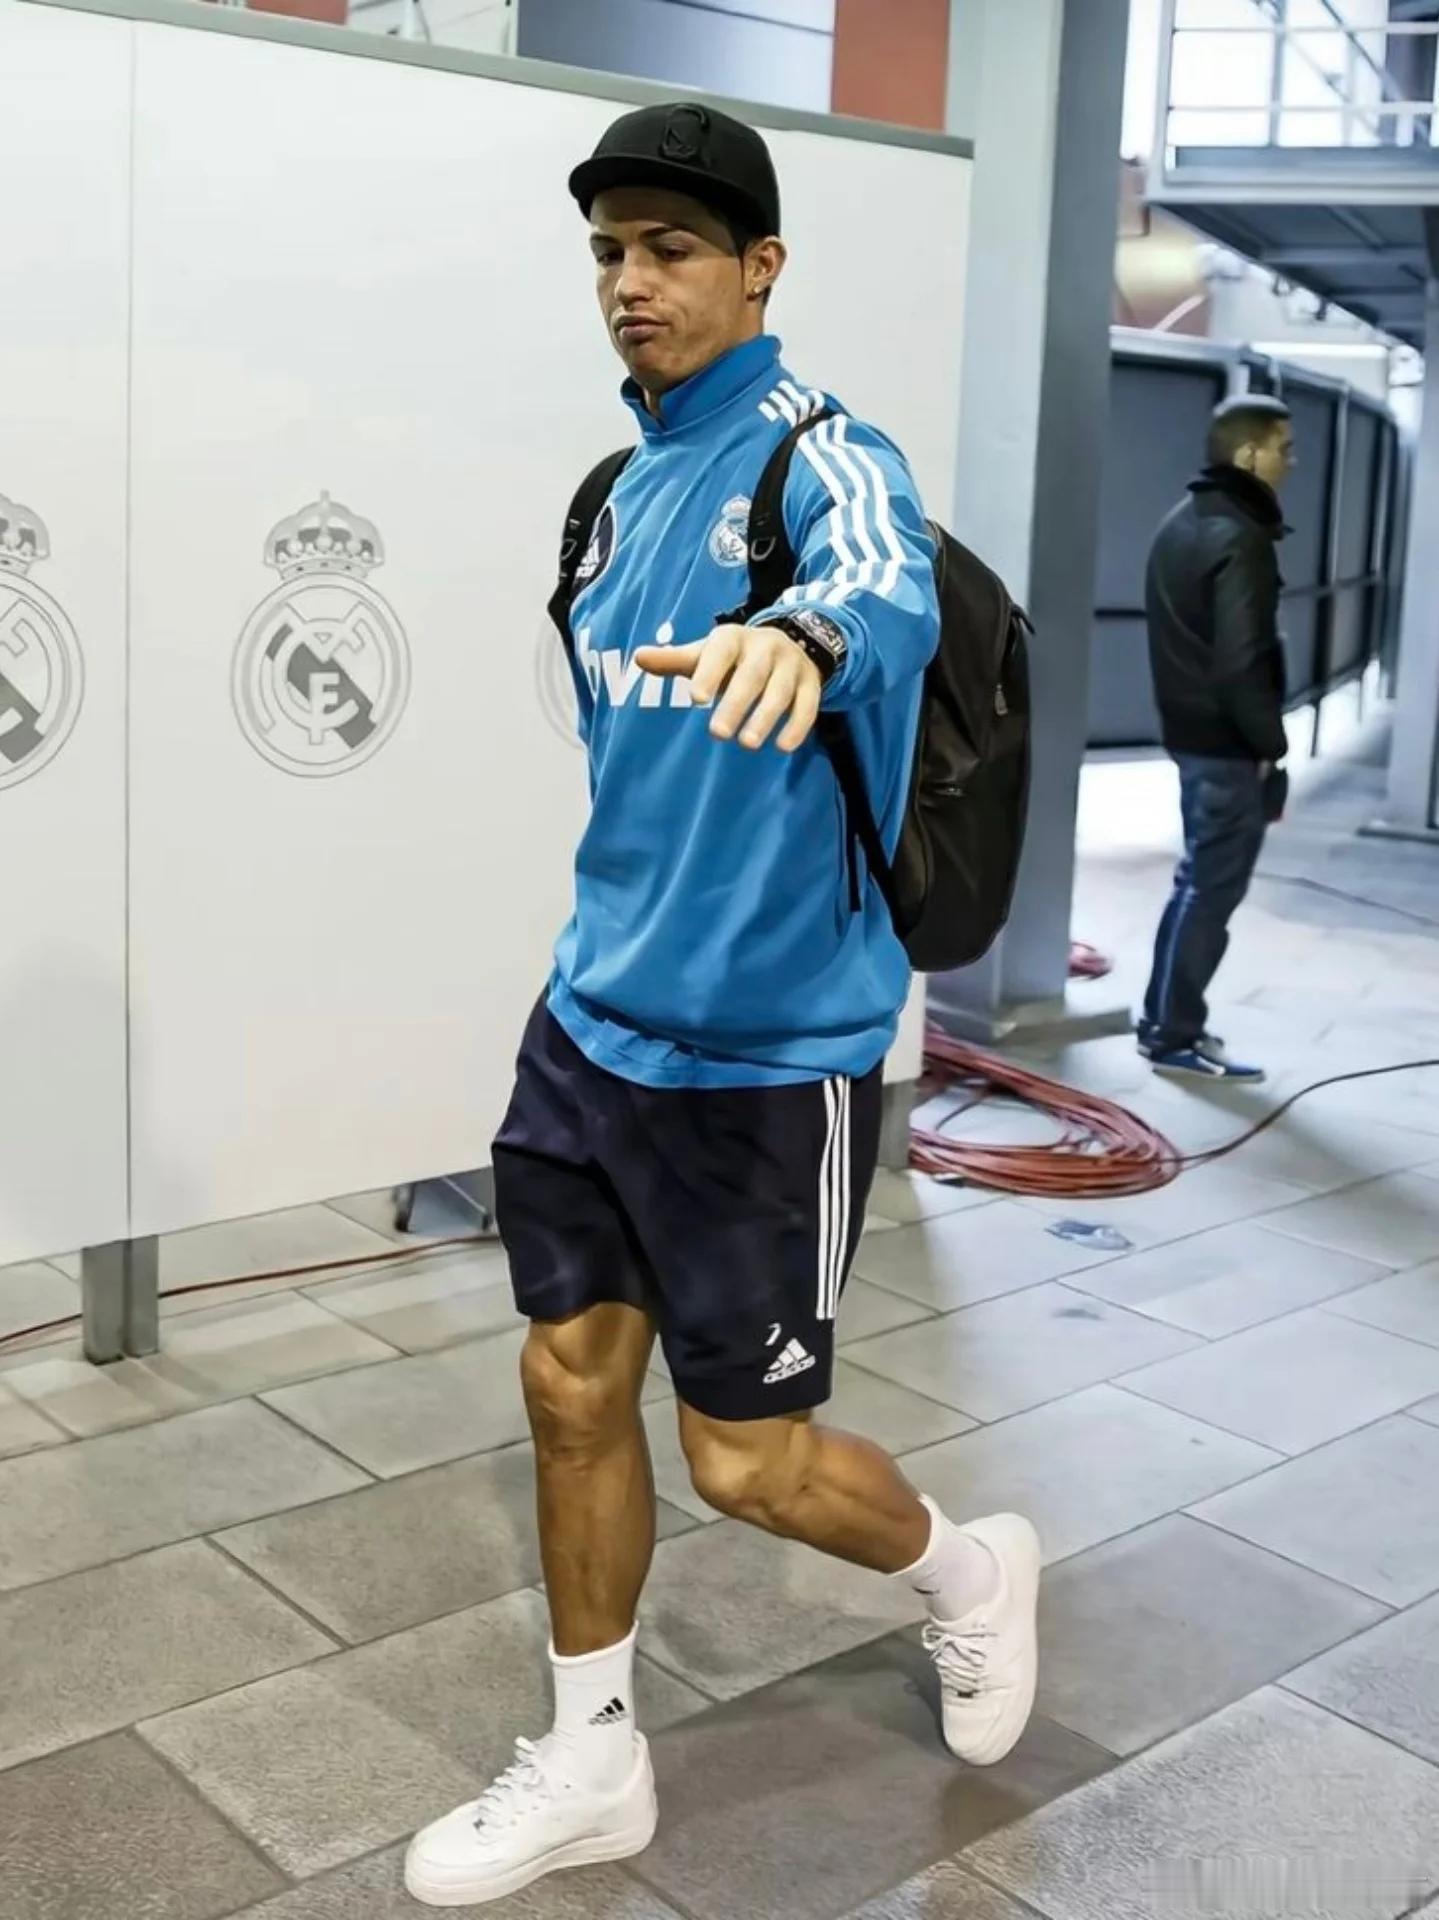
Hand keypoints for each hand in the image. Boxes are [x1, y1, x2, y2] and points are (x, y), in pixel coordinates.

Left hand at [635, 623, 822, 753]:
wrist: (790, 643)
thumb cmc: (734, 657)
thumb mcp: (705, 654)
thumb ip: (673, 660)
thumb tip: (638, 657)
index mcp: (733, 638)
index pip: (720, 653)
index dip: (710, 673)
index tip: (697, 697)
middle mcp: (765, 647)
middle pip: (751, 676)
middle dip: (736, 704)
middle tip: (718, 733)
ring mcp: (791, 665)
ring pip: (780, 692)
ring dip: (765, 718)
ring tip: (747, 744)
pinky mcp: (811, 683)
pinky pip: (808, 704)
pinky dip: (797, 725)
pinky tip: (783, 746)